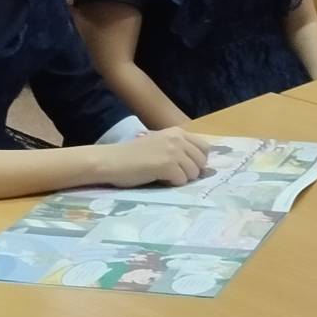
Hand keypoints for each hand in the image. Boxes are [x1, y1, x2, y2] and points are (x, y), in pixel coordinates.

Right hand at [92, 128, 211, 187]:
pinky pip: (182, 180)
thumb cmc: (132, 156)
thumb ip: (177, 148)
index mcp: (177, 132)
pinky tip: (160, 180)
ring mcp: (173, 151)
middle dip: (191, 171)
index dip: (198, 160)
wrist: (111, 161)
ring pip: (194, 172)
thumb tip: (198, 164)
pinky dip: (172, 184)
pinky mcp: (167, 165)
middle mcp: (178, 139)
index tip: (187, 168)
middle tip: (175, 175)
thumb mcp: (159, 144)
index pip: (205, 147)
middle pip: (201, 161)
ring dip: (182, 179)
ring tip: (165, 177)